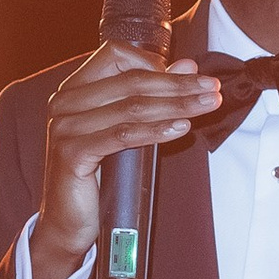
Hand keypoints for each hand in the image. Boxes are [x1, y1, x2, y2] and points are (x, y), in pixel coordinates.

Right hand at [27, 40, 223, 278]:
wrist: (69, 224)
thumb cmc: (100, 177)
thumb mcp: (126, 130)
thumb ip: (150, 97)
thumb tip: (186, 67)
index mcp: (75, 89)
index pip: (116, 54)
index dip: (155, 61)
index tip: (191, 75)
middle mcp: (65, 101)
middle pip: (131, 80)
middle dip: (178, 85)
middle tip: (213, 89)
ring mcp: (65, 126)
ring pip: (131, 107)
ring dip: (176, 104)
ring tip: (207, 105)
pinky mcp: (71, 152)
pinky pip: (122, 135)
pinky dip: (155, 130)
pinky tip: (180, 129)